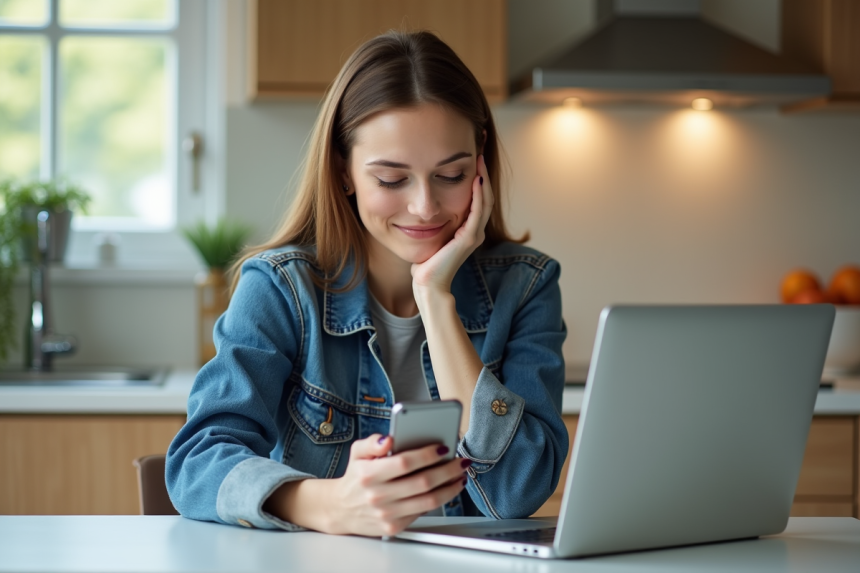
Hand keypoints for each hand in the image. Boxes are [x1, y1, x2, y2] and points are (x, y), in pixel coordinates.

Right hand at [327, 434, 468, 536]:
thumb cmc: (355, 477)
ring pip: (428, 501)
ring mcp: (386, 514)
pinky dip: (439, 501)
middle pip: (422, 482)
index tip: (443, 448)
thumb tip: (387, 439)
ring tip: (459, 476)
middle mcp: (377, 496)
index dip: (427, 455)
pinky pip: (422, 513)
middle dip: (447, 470)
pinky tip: (447, 489)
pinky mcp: (393, 527)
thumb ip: (371, 442)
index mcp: (369, 474)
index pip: (404, 463)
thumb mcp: (357, 453)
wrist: (340, 510)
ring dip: (450, 488)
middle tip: (460, 461)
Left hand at [410, 155, 493, 292]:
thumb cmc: (427, 263)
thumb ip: (435, 223)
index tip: (472, 161)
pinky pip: (477, 211)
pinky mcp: (469, 238)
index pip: (477, 200)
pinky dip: (478, 195)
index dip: (477, 180)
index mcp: (468, 230)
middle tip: (479, 154)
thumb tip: (424, 209)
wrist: (428, 283)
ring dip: (483, 180)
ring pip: (484, 201)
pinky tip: (476, 180)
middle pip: (485, 197)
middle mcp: (475, 231)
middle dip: (483, 174)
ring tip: (480, 161)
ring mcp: (474, 234)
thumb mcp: (432, 236)